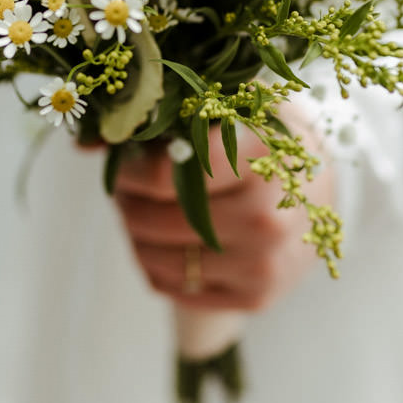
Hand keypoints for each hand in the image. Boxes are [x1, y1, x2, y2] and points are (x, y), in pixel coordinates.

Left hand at [112, 106, 333, 311]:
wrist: (320, 187)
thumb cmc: (259, 138)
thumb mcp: (223, 107)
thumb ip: (153, 118)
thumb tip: (83, 144)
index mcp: (262, 152)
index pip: (167, 173)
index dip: (131, 169)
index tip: (125, 160)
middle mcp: (269, 213)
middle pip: (157, 220)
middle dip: (128, 202)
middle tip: (127, 188)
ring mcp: (266, 260)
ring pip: (160, 260)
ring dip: (137, 236)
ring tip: (144, 213)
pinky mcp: (258, 295)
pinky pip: (176, 289)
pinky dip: (158, 267)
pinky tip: (170, 242)